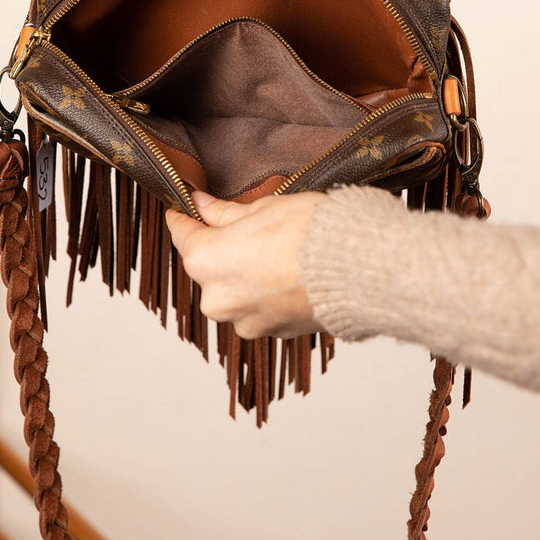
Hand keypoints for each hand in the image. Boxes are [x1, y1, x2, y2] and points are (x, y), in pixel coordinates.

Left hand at [166, 189, 325, 338]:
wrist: (357, 268)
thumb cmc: (311, 232)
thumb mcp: (263, 208)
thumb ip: (225, 213)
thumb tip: (202, 205)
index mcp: (206, 260)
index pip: (182, 235)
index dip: (184, 218)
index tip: (186, 209)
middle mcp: (217, 297)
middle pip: (207, 267)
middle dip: (222, 249)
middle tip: (250, 228)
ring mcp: (243, 321)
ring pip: (233, 292)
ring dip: (245, 275)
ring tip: (277, 253)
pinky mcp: (270, 334)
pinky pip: (257, 310)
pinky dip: (266, 294)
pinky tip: (288, 275)